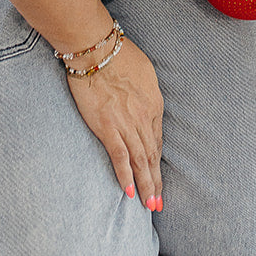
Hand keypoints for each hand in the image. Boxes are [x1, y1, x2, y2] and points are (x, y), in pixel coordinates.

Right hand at [65, 35, 163, 209]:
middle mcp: (144, 117)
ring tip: (150, 205)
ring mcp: (127, 124)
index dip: (158, 161)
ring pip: (140, 161)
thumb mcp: (144, 71)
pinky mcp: (107, 128)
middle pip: (152, 155)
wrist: (96, 49)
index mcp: (154, 103)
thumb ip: (147, 92)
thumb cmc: (118, 53)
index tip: (159, 177)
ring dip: (146, 185)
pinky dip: (126, 176)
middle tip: (159, 203)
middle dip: (156, 181)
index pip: (157, 139)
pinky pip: (120, 157)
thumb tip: (146, 105)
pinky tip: (130, 193)